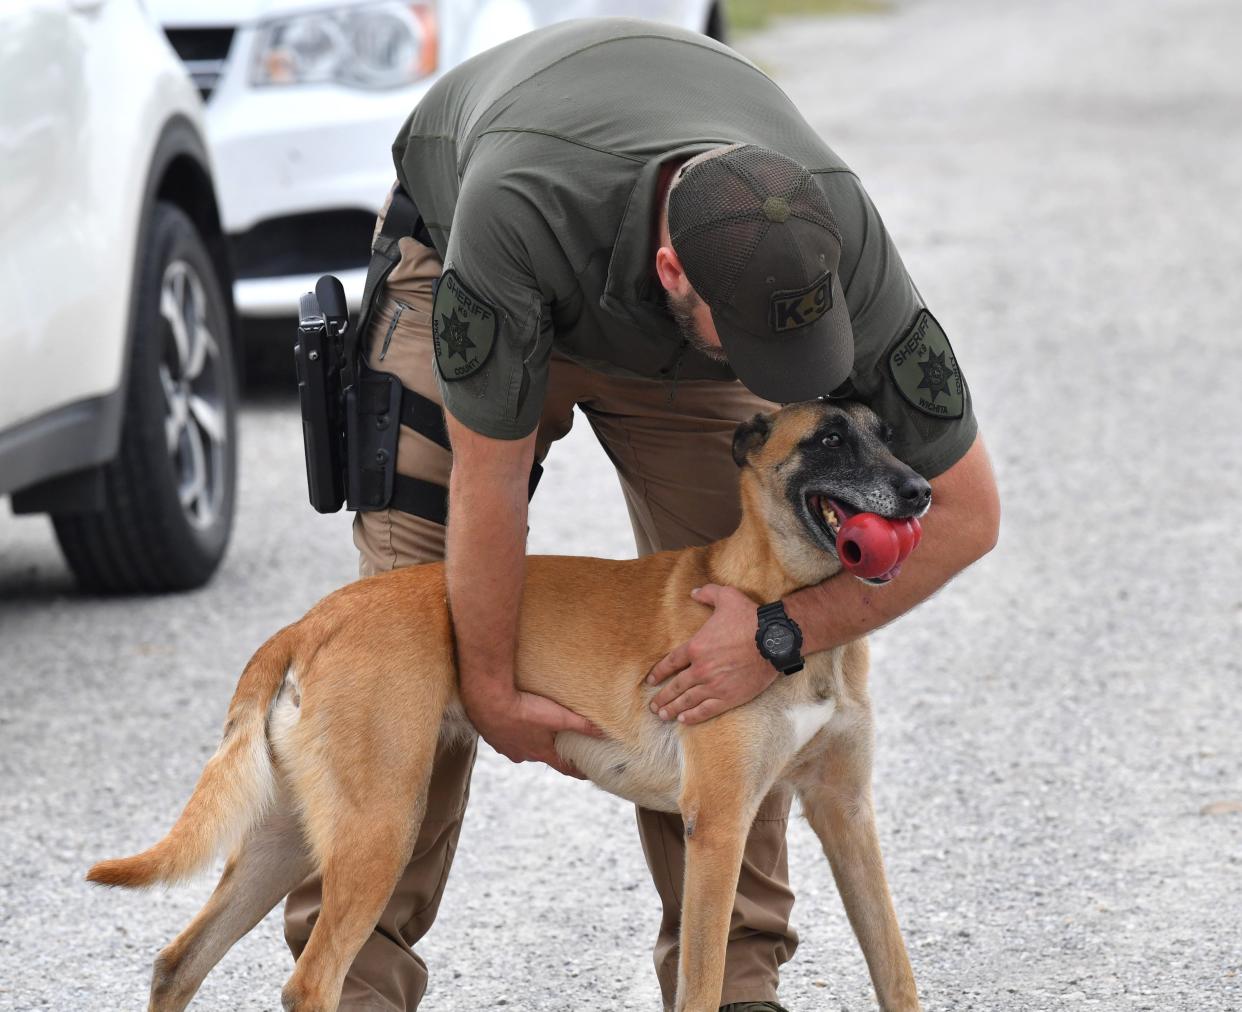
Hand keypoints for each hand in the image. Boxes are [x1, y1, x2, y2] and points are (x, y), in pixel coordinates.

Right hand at [463, 687, 603, 778]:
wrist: (487, 700)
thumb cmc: (524, 710)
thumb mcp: (557, 716)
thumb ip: (581, 724)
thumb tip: (604, 733)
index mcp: (540, 752)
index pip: (564, 767)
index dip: (577, 770)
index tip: (587, 773)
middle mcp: (523, 754)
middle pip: (542, 755)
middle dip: (552, 750)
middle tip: (562, 742)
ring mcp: (506, 747)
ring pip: (523, 746)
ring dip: (530, 739)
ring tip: (536, 728)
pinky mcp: (492, 735)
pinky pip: (507, 736)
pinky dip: (513, 731)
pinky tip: (513, 720)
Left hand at [645, 584, 778, 724]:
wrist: (774, 640)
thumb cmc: (750, 617)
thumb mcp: (727, 597)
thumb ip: (707, 593)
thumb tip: (694, 592)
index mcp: (696, 647)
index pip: (670, 663)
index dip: (658, 673)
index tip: (650, 681)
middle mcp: (701, 669)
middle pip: (676, 686)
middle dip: (662, 697)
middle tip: (653, 706)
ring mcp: (714, 685)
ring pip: (688, 701)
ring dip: (673, 709)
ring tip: (663, 716)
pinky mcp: (729, 697)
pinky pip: (706, 709)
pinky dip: (694, 716)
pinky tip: (684, 720)